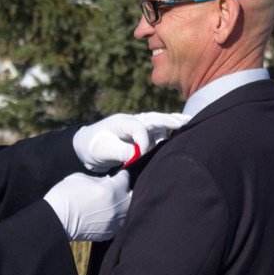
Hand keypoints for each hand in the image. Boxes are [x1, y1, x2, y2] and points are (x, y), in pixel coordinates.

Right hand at [43, 171, 131, 241]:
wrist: (56, 220)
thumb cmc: (65, 195)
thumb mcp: (81, 178)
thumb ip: (99, 179)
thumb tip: (108, 181)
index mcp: (110, 190)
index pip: (125, 178)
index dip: (121, 174)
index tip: (118, 174)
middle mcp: (117, 207)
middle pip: (132, 195)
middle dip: (125, 190)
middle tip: (116, 188)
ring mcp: (114, 222)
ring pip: (128, 210)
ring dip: (123, 205)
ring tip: (113, 202)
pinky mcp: (109, 233)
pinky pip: (120, 223)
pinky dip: (116, 217)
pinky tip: (106, 214)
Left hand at [73, 112, 190, 171]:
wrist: (86, 149)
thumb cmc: (93, 147)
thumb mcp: (104, 150)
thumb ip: (122, 152)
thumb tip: (139, 153)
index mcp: (121, 122)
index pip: (139, 127)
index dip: (142, 141)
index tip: (140, 155)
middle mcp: (132, 122)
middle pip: (154, 118)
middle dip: (171, 120)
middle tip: (188, 120)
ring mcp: (137, 128)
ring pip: (158, 124)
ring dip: (172, 124)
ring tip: (188, 124)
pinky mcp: (140, 137)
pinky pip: (156, 134)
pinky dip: (167, 133)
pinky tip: (178, 136)